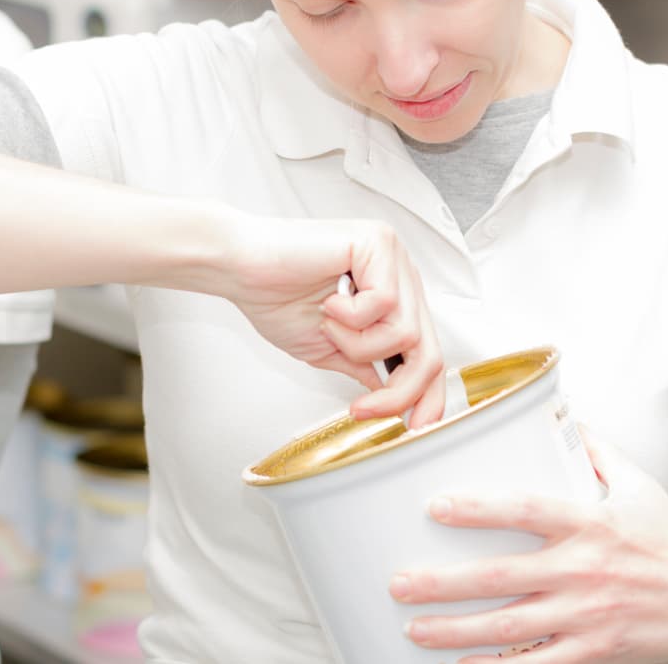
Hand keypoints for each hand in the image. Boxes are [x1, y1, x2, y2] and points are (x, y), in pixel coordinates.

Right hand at [221, 210, 446, 425]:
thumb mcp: (328, 347)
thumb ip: (363, 364)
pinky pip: (386, 302)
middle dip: (400, 390)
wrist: (238, 265)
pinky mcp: (378, 242)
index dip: (427, 394)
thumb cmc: (273, 295)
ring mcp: (392, 256)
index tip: (413, 425)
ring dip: (360, 344)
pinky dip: (351, 317)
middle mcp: (399, 274)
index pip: (427, 351)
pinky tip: (329, 302)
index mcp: (391, 295)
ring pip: (408, 331)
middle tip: (365, 408)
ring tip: (328, 326)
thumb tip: (390, 390)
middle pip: (428, 348)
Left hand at [389, 427, 667, 661]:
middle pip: (504, 578)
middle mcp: (586, 571)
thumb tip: (565, 417)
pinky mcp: (596, 653)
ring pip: (511, 627)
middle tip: (400, 582)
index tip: (436, 506)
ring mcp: (589, 617)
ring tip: (414, 628)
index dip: (480, 509)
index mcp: (592, 524)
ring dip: (457, 631)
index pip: (527, 511)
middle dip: (446, 583)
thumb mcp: (640, 485)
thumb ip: (598, 452)